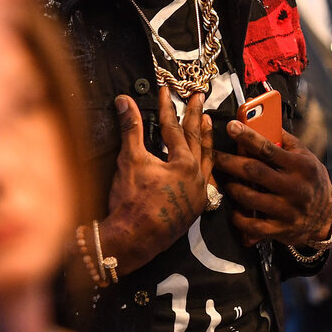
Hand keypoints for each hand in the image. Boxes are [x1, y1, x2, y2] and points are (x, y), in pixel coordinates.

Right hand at [99, 87, 212, 273]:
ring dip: (205, 140)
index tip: (166, 91)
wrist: (132, 240)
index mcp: (185, 164)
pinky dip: (204, 166)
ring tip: (207, 122)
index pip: (174, 129)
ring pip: (206, 160)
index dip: (168, 108)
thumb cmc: (131, 201)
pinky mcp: (195, 208)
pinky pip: (205, 180)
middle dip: (196, 117)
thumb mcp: (130, 160)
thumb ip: (130, 128)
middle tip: (200, 97)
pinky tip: (203, 162)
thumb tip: (123, 100)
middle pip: (196, 140)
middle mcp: (198, 177)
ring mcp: (199, 194)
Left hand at [213, 121, 331, 246]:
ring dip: (231, 187)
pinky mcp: (280, 230)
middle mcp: (294, 187)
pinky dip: (237, 217)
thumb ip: (286, 141)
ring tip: (225, 181)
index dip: (247, 136)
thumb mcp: (307, 157)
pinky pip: (251, 225)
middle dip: (229, 162)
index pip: (269, 148)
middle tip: (213, 156)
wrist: (326, 218)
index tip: (231, 126)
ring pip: (248, 197)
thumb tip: (263, 122)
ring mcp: (287, 210)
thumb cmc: (312, 181)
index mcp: (300, 166)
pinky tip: (233, 209)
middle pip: (253, 171)